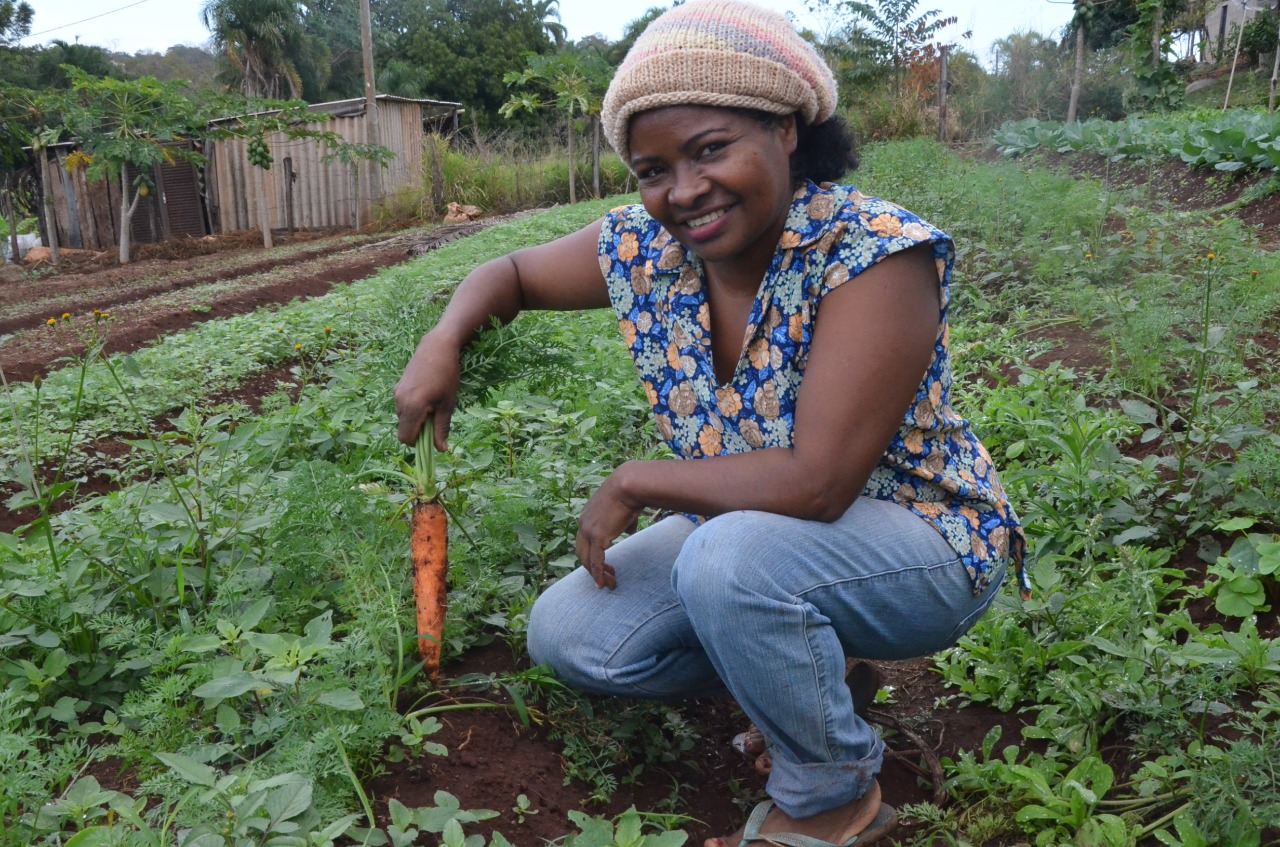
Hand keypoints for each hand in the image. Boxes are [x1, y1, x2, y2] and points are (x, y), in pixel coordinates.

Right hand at [393, 333, 460, 448]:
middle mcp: (399, 401)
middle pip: (404, 429)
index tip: (433, 436)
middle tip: (436, 418)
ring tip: (433, 404)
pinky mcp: (397, 387)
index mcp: (411, 408)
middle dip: (418, 431)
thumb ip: (441, 428)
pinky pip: (403, 406)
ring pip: (403, 418)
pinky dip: (413, 409)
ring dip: (416, 419)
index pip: (406, 438)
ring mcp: (396, 393)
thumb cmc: (447, 375)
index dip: (419, 444)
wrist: (437, 347)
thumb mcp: (447, 404)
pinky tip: (427, 395)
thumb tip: (441, 450)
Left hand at [575, 466, 642, 589]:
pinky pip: (596, 561)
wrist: (628, 485)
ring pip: (587, 560)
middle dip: (592, 568)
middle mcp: (583, 524)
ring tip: (609, 584)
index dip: (591, 554)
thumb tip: (629, 530)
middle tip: (604, 578)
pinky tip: (604, 583)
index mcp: (587, 517)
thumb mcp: (623, 509)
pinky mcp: (598, 537)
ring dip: (597, 574)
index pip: (584, 541)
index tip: (602, 564)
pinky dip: (599, 574)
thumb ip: (623, 522)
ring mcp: (588, 531)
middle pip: (581, 553)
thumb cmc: (629, 493)